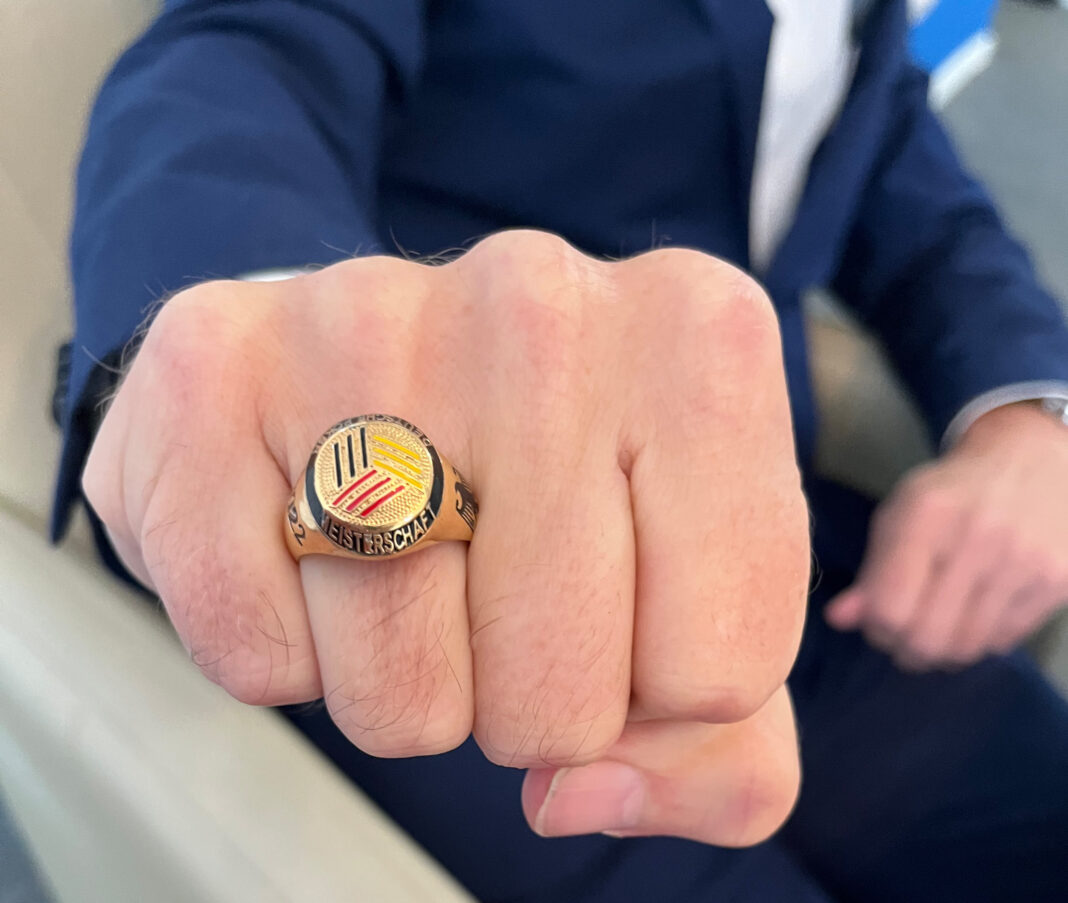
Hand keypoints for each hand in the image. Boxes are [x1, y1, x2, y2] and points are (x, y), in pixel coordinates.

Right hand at [84, 230, 808, 843]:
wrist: (379, 358)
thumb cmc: (555, 477)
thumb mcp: (695, 597)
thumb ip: (720, 754)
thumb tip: (575, 799)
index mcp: (699, 341)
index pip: (717, 672)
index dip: (656, 692)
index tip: (616, 604)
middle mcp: (539, 300)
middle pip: (557, 695)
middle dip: (522, 697)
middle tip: (492, 586)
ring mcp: (365, 319)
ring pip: (402, 696)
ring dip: (403, 679)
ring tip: (401, 558)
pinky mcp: (213, 366)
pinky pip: (256, 655)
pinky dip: (285, 650)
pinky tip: (306, 543)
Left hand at [826, 401, 1067, 669]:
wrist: (1031, 463)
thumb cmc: (951, 493)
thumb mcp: (899, 515)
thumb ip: (871, 569)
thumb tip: (839, 619)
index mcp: (927, 514)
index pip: (891, 606)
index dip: (877, 629)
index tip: (878, 625)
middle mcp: (979, 537)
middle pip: (929, 636)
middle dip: (907, 650)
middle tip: (904, 641)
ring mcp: (1024, 561)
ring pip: (968, 647)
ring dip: (944, 652)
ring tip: (937, 631)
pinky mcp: (1057, 581)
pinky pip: (1004, 641)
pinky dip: (981, 640)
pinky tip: (973, 616)